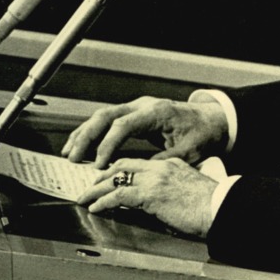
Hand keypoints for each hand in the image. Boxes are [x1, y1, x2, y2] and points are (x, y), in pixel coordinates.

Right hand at [62, 95, 227, 168]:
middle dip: (87, 136)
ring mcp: (137, 107)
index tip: (98, 164)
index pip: (123, 124)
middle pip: (106, 115)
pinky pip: (108, 119)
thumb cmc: (201, 134)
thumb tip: (139, 174)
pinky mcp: (134, 113)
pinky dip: (93, 131)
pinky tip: (81, 145)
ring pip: (103, 115)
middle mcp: (143, 105)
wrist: (210, 118)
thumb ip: (163, 162)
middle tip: (73, 157)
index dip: (108, 144)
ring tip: (69, 152)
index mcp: (156, 112)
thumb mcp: (188, 152)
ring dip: (84, 133)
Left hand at [76, 157, 217, 237]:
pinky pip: (119, 195)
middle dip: (103, 175)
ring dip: (96, 189)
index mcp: (170, 164)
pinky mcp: (150, 194)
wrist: (219, 207)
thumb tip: (158, 203)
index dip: (119, 169)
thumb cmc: (210, 205)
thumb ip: (171, 190)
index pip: (138, 162)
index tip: (108, 176)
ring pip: (116, 178)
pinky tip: (95, 207)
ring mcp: (154, 179)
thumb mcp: (188, 190)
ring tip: (85, 198)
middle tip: (90, 184)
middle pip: (123, 165)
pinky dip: (104, 201)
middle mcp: (160, 167)